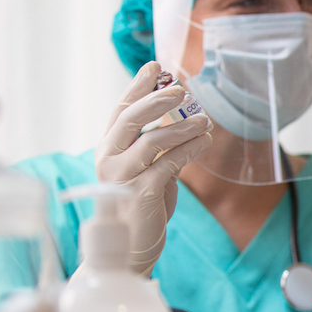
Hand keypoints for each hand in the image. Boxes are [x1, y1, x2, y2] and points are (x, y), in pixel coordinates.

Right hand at [95, 61, 211, 275]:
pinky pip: (169, 165)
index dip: (137, 86)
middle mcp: (108, 159)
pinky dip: (190, 150)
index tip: (155, 65)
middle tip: (182, 89)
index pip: (120, 110)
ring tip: (205, 121)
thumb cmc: (142, 204)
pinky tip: (204, 141)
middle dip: (157, 100)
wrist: (134, 245)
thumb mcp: (147, 168)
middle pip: (130, 119)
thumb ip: (155, 144)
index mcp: (107, 148)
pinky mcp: (141, 195)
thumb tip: (180, 114)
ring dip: (182, 127)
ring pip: (152, 141)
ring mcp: (121, 178)